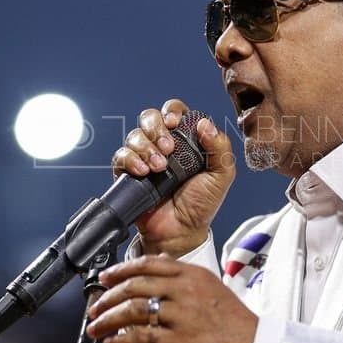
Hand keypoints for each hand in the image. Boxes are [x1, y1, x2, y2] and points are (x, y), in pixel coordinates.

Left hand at [86, 255, 256, 342]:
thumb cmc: (234, 320)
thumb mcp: (211, 286)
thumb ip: (184, 275)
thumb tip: (161, 260)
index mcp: (192, 274)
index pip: (148, 264)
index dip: (121, 270)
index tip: (104, 278)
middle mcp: (185, 290)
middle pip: (135, 286)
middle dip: (108, 297)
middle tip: (94, 307)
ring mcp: (182, 315)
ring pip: (133, 311)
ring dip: (108, 320)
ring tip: (95, 328)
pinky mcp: (181, 341)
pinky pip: (142, 338)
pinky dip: (122, 340)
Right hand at [112, 99, 235, 257]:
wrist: (181, 231)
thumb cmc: (201, 204)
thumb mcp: (221, 175)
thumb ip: (220, 148)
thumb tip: (204, 124)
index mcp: (186, 139)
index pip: (174, 112)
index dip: (171, 112)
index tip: (175, 123)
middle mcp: (163, 144)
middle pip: (149, 118)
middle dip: (156, 128)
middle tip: (168, 149)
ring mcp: (144, 157)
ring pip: (134, 135)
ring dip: (146, 147)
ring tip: (159, 167)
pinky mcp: (128, 172)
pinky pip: (121, 155)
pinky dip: (130, 159)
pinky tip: (143, 171)